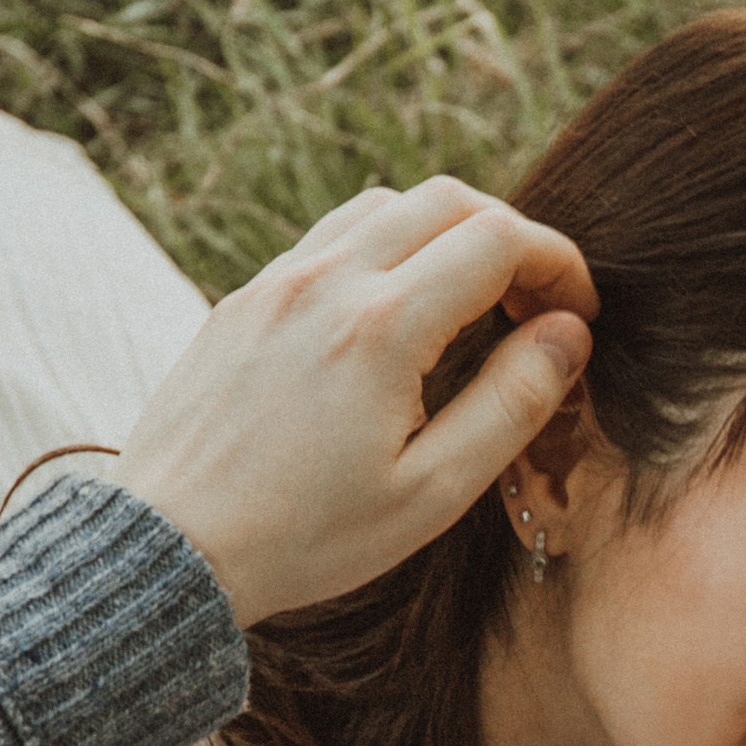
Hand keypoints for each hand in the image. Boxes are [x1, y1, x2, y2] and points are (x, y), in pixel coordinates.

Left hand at [110, 179, 597, 623]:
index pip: (500, 240)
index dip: (558, 265)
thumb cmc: (304, 537)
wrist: (170, 546)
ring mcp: (277, 282)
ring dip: (444, 233)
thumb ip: (511, 405)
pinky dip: (383, 250)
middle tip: (533, 304)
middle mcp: (328, 282)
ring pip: (384, 205)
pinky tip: (394, 317)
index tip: (575, 316)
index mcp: (383, 328)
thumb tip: (568, 335)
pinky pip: (329, 238)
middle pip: (447, 199)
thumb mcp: (431, 493)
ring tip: (468, 304)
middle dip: (510, 237)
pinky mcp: (244, 299)